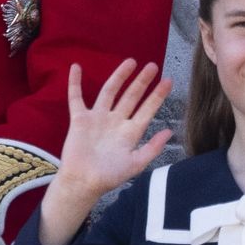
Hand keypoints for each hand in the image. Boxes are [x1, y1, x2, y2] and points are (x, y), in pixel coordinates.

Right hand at [40, 59, 172, 244]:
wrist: (83, 182)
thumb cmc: (109, 177)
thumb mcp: (136, 164)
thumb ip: (153, 147)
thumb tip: (169, 131)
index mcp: (130, 132)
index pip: (147, 109)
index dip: (157, 95)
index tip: (168, 80)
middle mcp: (115, 122)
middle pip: (131, 96)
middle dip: (142, 82)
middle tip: (153, 66)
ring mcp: (98, 119)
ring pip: (109, 92)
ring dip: (119, 76)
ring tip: (130, 62)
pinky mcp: (80, 119)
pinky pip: (76, 97)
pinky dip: (75, 83)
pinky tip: (76, 67)